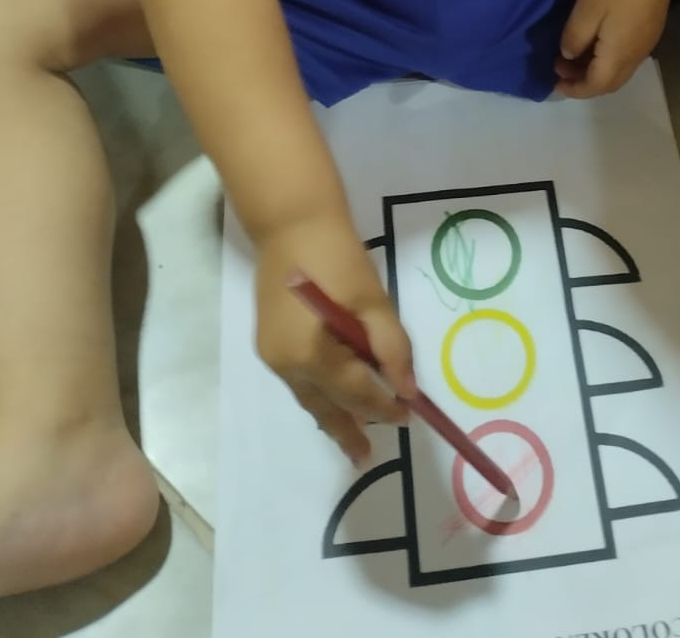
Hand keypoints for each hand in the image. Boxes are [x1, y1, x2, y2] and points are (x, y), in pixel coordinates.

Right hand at [254, 210, 416, 464]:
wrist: (291, 222)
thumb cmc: (336, 257)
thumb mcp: (372, 300)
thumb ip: (391, 347)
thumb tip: (408, 390)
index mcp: (311, 356)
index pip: (356, 393)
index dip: (385, 406)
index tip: (410, 415)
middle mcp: (285, 365)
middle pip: (325, 407)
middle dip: (349, 430)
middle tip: (366, 456)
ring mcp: (272, 355)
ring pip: (309, 397)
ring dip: (333, 414)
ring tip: (354, 437)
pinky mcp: (269, 343)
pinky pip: (299, 380)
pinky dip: (320, 392)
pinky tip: (335, 397)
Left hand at [556, 0, 675, 97]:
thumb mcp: (585, 10)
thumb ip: (575, 38)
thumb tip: (571, 56)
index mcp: (619, 55)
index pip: (596, 86)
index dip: (574, 89)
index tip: (554, 82)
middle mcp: (637, 55)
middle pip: (610, 82)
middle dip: (584, 81)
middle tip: (560, 66)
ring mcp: (648, 41)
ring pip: (620, 69)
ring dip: (596, 68)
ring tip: (574, 53)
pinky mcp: (652, 27)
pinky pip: (627, 55)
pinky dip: (608, 58)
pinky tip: (597, 40)